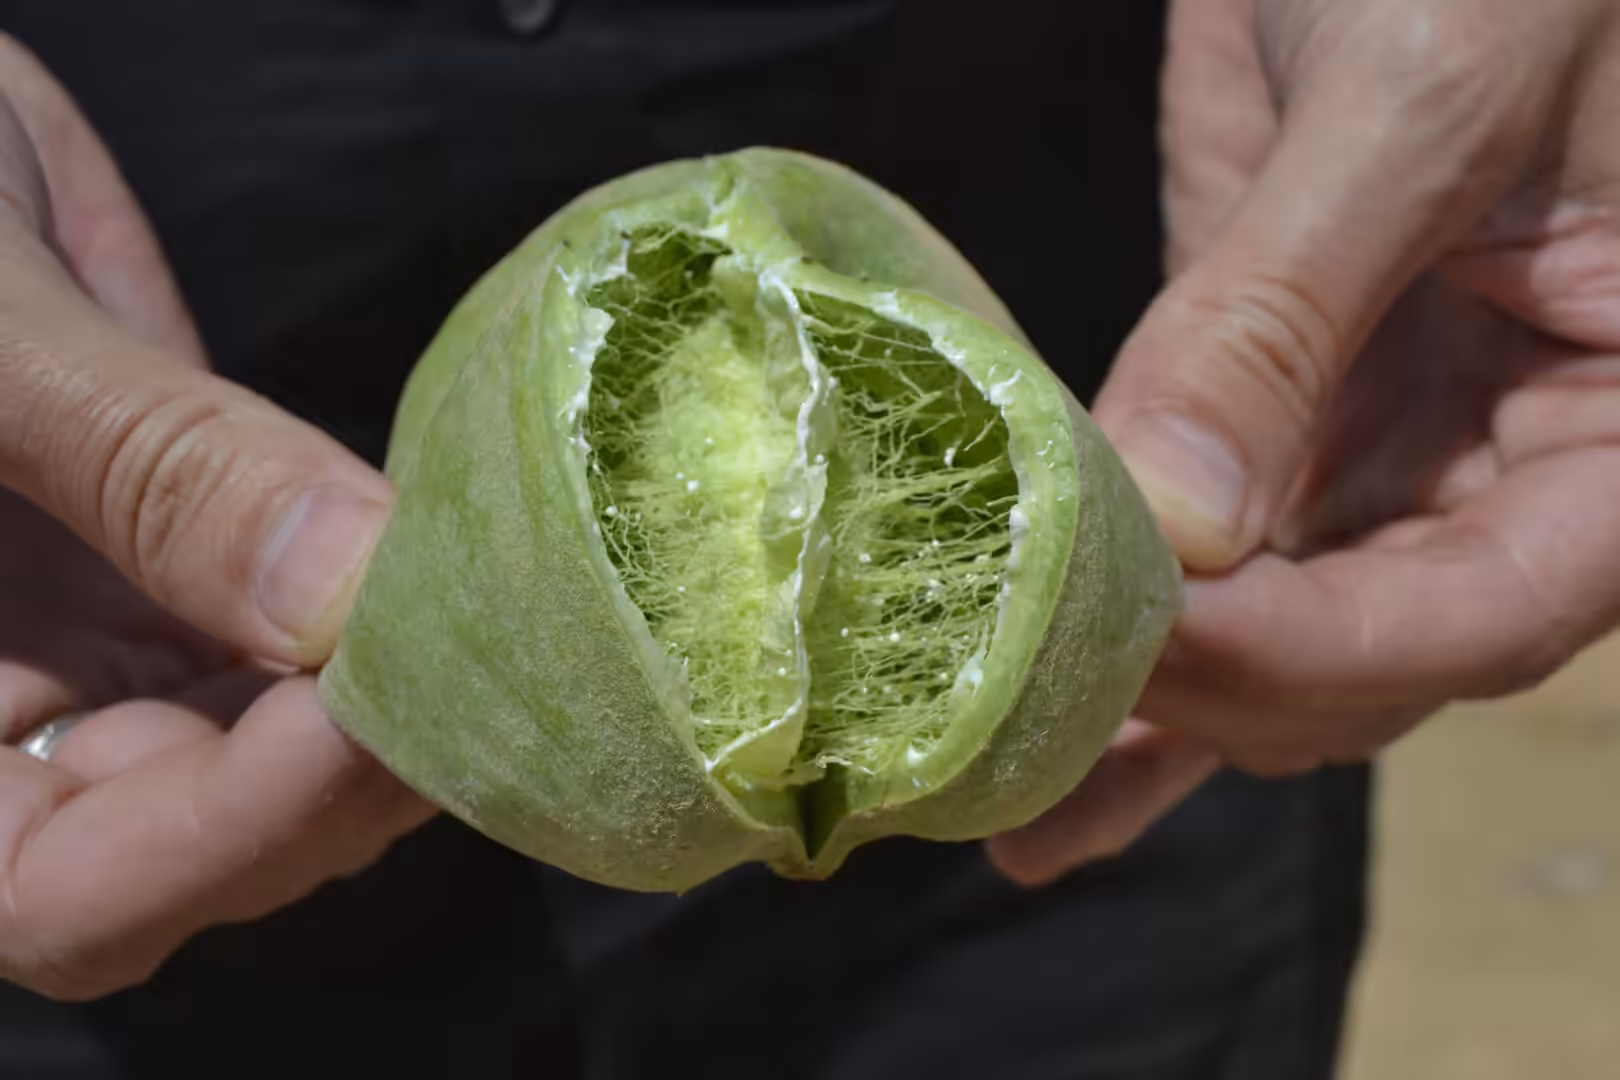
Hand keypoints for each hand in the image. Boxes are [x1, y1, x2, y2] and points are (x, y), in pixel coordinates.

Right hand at [0, 37, 430, 997]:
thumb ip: (143, 464)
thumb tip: (346, 591)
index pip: (66, 891)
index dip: (228, 836)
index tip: (369, 717)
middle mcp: (24, 721)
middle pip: (205, 853)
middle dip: (354, 784)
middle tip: (492, 673)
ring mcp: (120, 655)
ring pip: (288, 762)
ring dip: (408, 714)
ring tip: (514, 627)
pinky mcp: (207, 576)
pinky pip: (321, 643)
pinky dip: (403, 618)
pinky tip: (480, 562)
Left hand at [991, 0, 1619, 883]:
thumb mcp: (1416, 108)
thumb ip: (1286, 319)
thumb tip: (1175, 524)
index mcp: (1619, 427)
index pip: (1480, 608)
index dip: (1310, 649)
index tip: (1149, 641)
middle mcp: (1509, 472)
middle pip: (1362, 657)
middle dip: (1207, 697)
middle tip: (1034, 727)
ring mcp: (1385, 460)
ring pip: (1271, 640)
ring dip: (1144, 713)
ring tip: (1000, 784)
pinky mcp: (1274, 429)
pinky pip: (1207, 558)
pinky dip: (1130, 640)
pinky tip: (1045, 739)